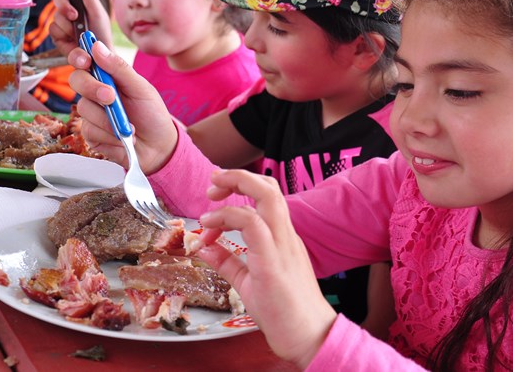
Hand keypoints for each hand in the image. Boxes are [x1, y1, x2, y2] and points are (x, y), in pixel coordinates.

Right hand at [51, 0, 113, 56]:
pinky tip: (72, 39)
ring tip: (79, 33)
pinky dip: (64, 34)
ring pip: (56, 15)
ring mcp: (62, 21)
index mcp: (81, 0)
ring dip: (68, 24)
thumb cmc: (101, 33)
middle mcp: (69, 8)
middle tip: (74, 16)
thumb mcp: (98, 14)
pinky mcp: (57, 34)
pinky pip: (54, 29)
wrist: (99, 55)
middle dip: (65, 6)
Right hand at [68, 39, 177, 171]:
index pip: (85, 60)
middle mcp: (95, 92)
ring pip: (84, 108)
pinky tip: (122, 137)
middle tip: (111, 97)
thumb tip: (97, 46)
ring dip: (108, 119)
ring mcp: (91, 113)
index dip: (79, 57)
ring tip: (129, 126)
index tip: (86, 61)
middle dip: (93, 88)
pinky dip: (109, 135)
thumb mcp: (141, 88)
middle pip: (76, 80)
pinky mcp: (90, 133)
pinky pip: (90, 130)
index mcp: (108, 76)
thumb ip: (119, 68)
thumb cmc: (152, 114)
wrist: (158, 147)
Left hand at [196, 170, 336, 367]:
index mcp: (281, 236)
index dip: (238, 189)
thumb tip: (204, 246)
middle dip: (237, 176)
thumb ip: (227, 261)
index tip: (213, 202)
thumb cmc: (282, 311)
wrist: (307, 337)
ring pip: (267, 197)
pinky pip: (253, 225)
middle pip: (268, 186)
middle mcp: (284, 235)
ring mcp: (282, 246)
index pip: (265, 196)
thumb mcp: (248, 281)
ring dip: (235, 186)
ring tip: (210, 196)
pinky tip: (210, 228)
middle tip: (212, 184)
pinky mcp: (273, 262)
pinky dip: (229, 217)